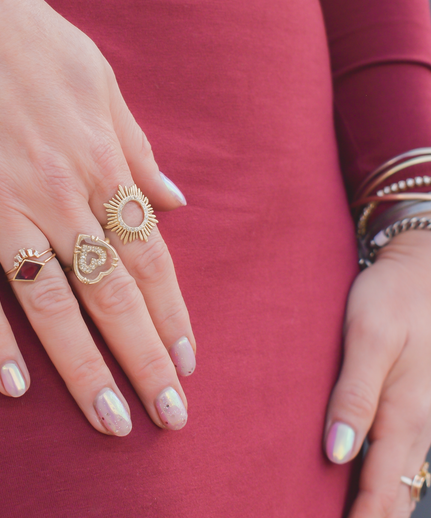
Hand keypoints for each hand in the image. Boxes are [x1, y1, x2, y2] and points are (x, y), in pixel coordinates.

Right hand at [0, 0, 195, 435]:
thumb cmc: (26, 37)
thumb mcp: (101, 80)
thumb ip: (136, 148)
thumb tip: (175, 201)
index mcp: (98, 160)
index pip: (148, 254)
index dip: (173, 313)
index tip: (189, 360)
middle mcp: (56, 191)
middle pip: (111, 291)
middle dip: (145, 358)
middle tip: (170, 416)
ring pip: (50, 302)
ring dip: (85, 368)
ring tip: (112, 420)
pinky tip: (14, 387)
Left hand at [324, 228, 430, 516]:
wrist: (424, 266)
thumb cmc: (393, 297)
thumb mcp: (368, 338)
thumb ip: (354, 395)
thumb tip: (337, 454)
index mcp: (405, 413)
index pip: (380, 488)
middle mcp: (419, 423)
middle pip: (395, 492)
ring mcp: (423, 415)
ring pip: (401, 476)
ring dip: (378, 504)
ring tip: (348, 517)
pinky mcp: (417, 402)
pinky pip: (402, 453)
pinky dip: (384, 477)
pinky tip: (363, 479)